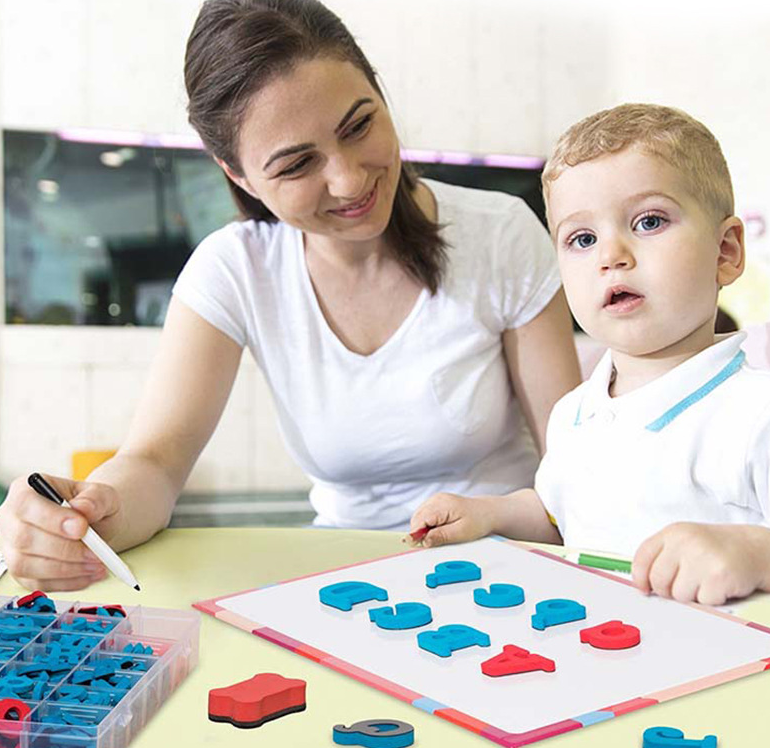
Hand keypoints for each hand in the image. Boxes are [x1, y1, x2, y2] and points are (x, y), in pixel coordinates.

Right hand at [0, 474, 122, 590]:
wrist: (96, 524)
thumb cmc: (93, 506)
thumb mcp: (102, 494)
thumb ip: (95, 498)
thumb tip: (82, 509)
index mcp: (27, 490)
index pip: (26, 504)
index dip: (52, 519)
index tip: (81, 529)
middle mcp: (11, 519)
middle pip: (24, 539)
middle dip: (64, 550)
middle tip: (96, 554)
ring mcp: (12, 548)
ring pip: (26, 565)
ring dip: (66, 569)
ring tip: (97, 565)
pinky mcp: (21, 572)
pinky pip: (37, 583)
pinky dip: (66, 582)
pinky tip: (89, 575)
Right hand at [407, 493, 495, 548]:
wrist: (488, 512)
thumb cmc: (478, 521)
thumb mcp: (461, 533)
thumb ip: (440, 536)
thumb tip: (422, 541)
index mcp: (441, 505)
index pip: (420, 520)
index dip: (415, 534)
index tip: (416, 546)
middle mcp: (436, 499)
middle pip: (416, 518)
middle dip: (420, 532)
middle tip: (432, 543)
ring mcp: (436, 500)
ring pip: (419, 517)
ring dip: (423, 528)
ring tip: (440, 534)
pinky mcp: (437, 503)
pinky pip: (425, 515)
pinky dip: (428, 524)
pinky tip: (439, 529)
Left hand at [632, 522, 769, 605]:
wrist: (753, 548)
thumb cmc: (716, 548)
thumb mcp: (685, 541)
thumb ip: (663, 556)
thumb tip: (642, 584)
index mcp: (673, 532)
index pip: (642, 557)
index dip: (639, 577)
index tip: (643, 588)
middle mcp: (685, 542)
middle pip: (658, 580)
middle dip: (667, 590)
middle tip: (683, 585)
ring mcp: (702, 558)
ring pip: (679, 594)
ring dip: (692, 594)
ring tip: (705, 580)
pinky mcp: (718, 576)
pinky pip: (702, 601)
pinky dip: (711, 599)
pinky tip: (719, 585)